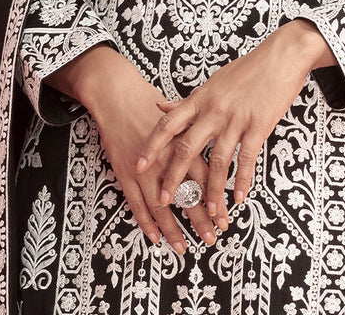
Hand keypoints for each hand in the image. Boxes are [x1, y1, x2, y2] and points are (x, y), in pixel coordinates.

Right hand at [48, 46, 228, 253]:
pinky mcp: (126, 173)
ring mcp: (145, 168)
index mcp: (183, 143)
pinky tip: (154, 236)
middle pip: (186, 194)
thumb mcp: (180, 115)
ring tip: (183, 247)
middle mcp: (166, 158)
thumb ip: (199, 135)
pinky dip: (145, 222)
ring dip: (173, 228)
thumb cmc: (151, 104)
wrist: (119, 96)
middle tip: (212, 237)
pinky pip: (136, 203)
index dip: (214, 199)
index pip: (204, 178)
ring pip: (161, 205)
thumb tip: (221, 146)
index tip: (225, 217)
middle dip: (199, 219)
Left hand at [135, 19, 335, 218]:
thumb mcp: (212, 82)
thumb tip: (159, 106)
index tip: (138, 165)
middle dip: (174, 177)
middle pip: (187, 147)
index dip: (152, 146)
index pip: (168, 124)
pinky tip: (239, 197)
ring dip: (212, 189)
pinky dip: (243, 180)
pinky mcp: (259, 125)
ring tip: (208, 210)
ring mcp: (236, 118)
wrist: (280, 56)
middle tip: (164, 199)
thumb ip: (187, 100)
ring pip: (218, 160)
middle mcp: (214, 110)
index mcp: (200, 98)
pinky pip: (247, 158)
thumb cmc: (247, 70)